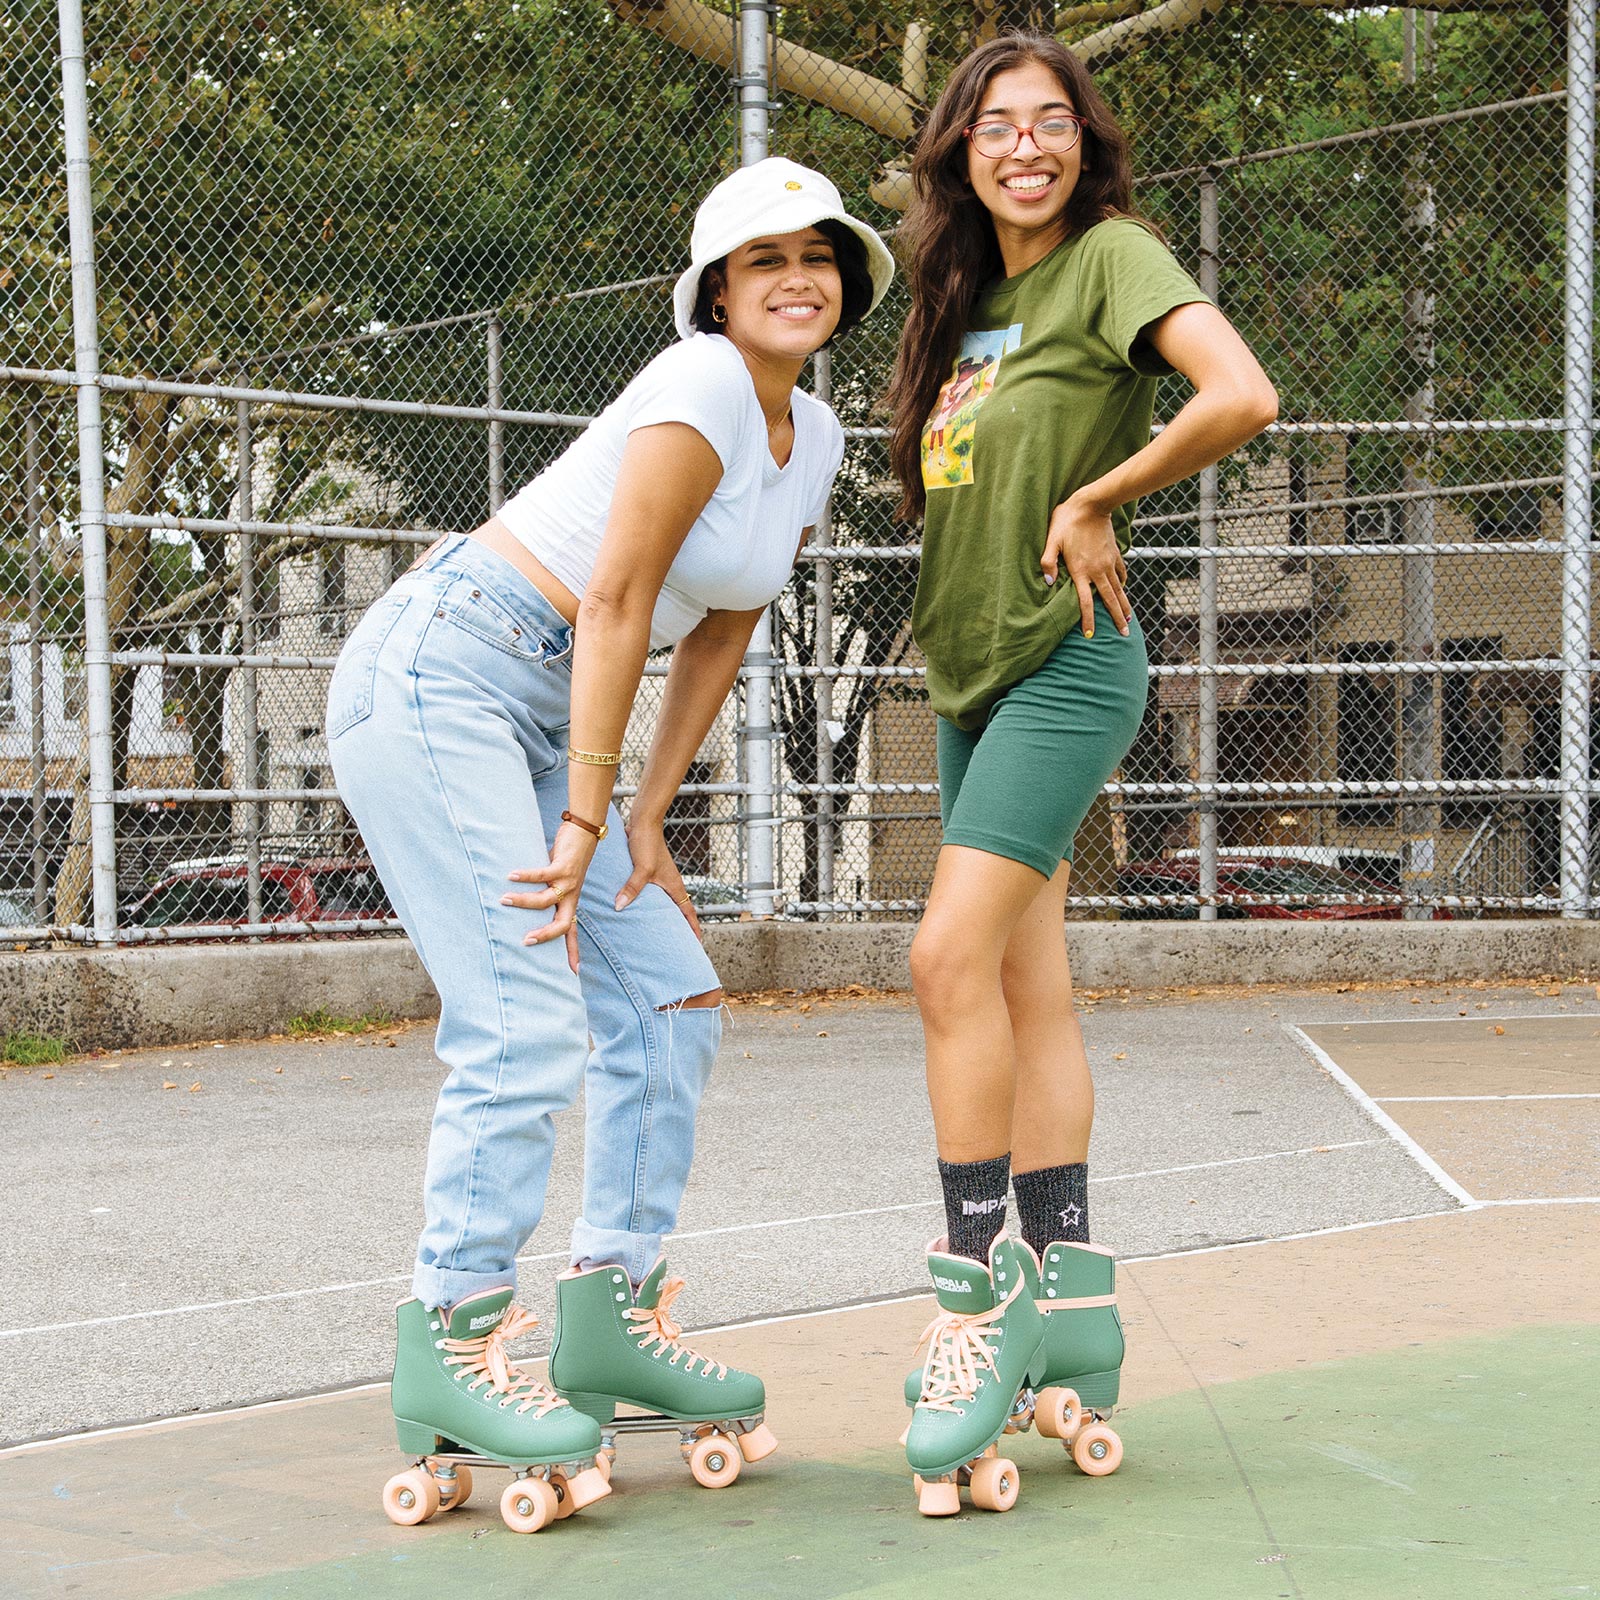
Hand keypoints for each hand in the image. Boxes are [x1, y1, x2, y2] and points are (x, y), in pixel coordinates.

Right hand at [502, 821, 599, 972]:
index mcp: (571, 901)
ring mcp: (568, 881)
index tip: (574, 971)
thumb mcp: (560, 881)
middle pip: (562, 923)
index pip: (572, 931)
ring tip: (503, 899)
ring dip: (523, 902)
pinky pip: (542, 874)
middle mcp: (571, 895)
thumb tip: (524, 902)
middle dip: (545, 935)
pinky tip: (510, 876)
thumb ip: (547, 892)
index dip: (573, 951)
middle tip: (526, 941)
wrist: (585, 832)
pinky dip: (525, 876)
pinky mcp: (563, 865)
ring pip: (546, 900)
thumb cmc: (568, 857)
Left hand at [615, 819, 702, 939]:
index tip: (697, 943)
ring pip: (666, 901)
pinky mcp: (650, 871)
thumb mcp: (641, 868)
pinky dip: (651, 903)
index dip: (693, 928)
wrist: (643, 822)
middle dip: (680, 926)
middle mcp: (670, 883)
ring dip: (665, 914)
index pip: (688, 911)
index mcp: (674, 885)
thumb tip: (619, 906)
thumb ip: (632, 888)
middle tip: (678, 943)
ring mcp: (660, 877)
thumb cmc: (647, 843)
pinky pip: (653, 892)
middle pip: (679, 909)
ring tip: (658, 930)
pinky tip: (638, 908)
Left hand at [1040, 492, 1131, 637]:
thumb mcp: (1052, 540)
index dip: (1088, 620)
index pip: (1085, 602)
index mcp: (1081, 570)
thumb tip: (1048, 583)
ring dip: (1124, 605)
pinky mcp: (1115, 554)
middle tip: (1124, 635)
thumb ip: (1048, 562)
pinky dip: (1123, 584)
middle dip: (1117, 618)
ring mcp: (1109, 562)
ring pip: (1119, 589)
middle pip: (1109, 600)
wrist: (1091, 503)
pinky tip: (1124, 590)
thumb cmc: (1067, 521)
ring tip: (1129, 620)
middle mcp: (1098, 570)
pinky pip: (1121, 573)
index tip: (1090, 635)